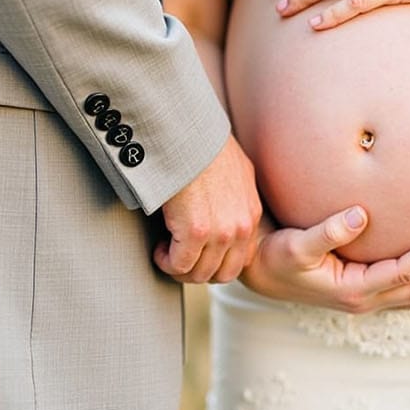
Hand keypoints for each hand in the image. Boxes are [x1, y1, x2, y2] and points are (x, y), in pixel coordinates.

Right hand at [157, 136, 262, 283]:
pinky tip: (159, 248)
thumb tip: (222, 206)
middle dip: (198, 270)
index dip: (216, 262)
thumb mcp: (236, 171)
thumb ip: (236, 197)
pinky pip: (179, 265)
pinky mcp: (196, 232)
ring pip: (199, 274)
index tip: (198, 253)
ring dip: (179, 267)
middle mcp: (241, 228)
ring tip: (167, 251)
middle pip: (222, 274)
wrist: (189, 134)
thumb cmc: (204, 146)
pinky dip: (165, 261)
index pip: (240, 260)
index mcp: (251, 214)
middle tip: (179, 257)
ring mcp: (220, 232)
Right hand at [239, 206, 409, 313]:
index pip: (401, 273)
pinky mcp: (364, 292)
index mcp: (353, 289)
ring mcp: (366, 299)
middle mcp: (364, 299)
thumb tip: (361, 214)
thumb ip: (329, 230)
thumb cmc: (277, 254)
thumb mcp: (298, 243)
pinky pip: (405, 293)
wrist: (261, 271)